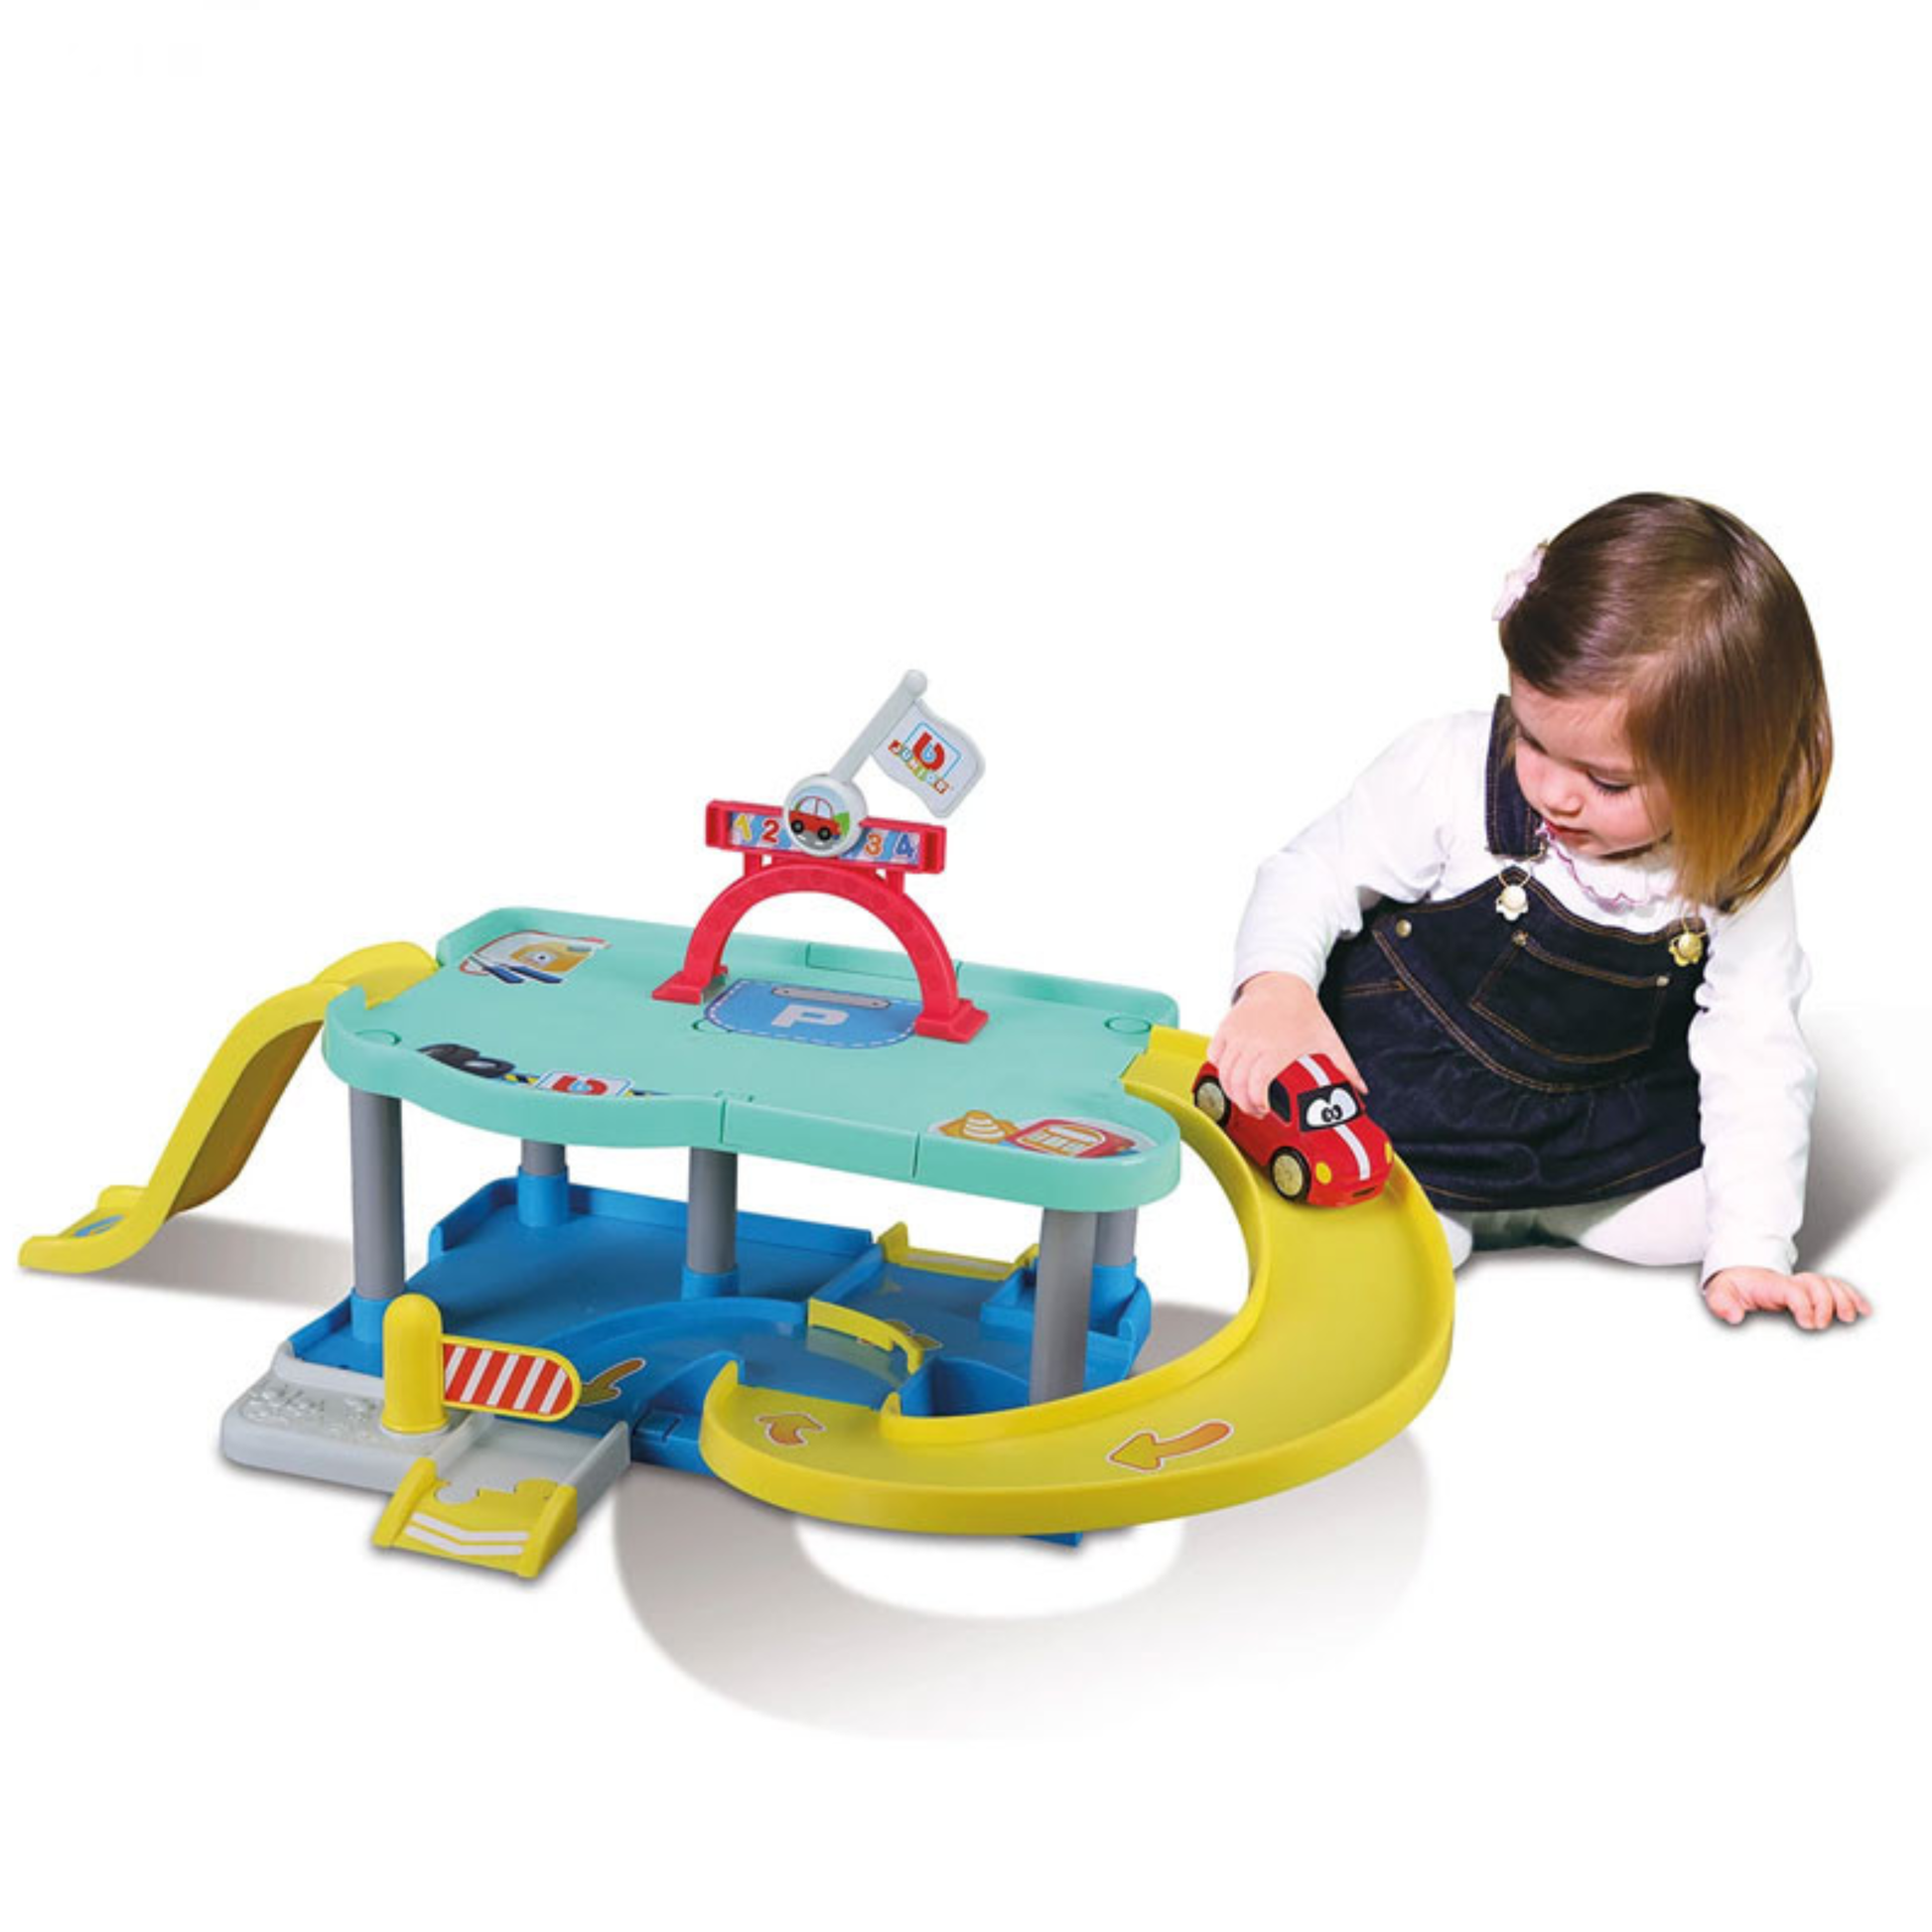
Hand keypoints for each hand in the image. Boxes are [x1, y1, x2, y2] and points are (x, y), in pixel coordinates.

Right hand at [1207, 972, 1365, 1117]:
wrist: (1282, 983)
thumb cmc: (1304, 1013)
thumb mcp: (1328, 1040)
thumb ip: (1344, 1068)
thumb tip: (1360, 1091)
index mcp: (1278, 1049)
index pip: (1257, 1084)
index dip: (1257, 1102)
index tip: (1265, 1110)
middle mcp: (1254, 1043)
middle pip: (1237, 1083)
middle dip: (1244, 1103)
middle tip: (1255, 1109)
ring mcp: (1237, 1035)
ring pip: (1223, 1072)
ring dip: (1231, 1090)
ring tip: (1243, 1097)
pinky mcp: (1226, 1029)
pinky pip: (1214, 1055)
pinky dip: (1219, 1069)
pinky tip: (1231, 1076)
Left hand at [1702, 1266, 1870, 1329]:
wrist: (1739, 1277)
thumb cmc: (1732, 1288)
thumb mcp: (1720, 1294)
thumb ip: (1722, 1303)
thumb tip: (1734, 1316)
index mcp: (1771, 1285)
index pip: (1793, 1290)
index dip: (1804, 1305)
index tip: (1807, 1323)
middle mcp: (1791, 1283)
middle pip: (1816, 1285)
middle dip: (1825, 1303)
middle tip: (1822, 1324)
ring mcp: (1803, 1286)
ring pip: (1830, 1285)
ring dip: (1844, 1299)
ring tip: (1850, 1317)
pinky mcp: (1812, 1292)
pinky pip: (1837, 1290)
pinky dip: (1852, 1297)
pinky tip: (1864, 1310)